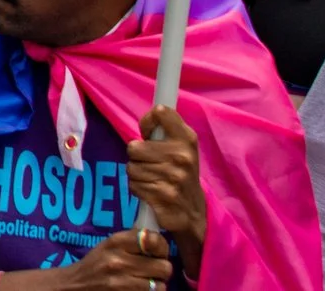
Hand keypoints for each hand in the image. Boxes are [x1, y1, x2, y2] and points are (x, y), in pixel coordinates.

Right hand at [62, 229, 171, 287]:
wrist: (77, 284)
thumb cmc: (97, 263)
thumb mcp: (110, 245)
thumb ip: (132, 241)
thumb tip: (159, 240)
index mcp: (116, 241)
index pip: (155, 240)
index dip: (161, 247)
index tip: (156, 252)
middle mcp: (119, 260)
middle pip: (164, 266)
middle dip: (161, 270)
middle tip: (153, 270)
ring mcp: (121, 281)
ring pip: (161, 285)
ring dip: (157, 285)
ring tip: (146, 281)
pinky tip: (139, 288)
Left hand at [127, 105, 204, 242]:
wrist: (193, 212)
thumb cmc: (180, 174)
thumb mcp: (181, 148)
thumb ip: (166, 130)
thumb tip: (153, 112)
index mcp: (187, 139)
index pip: (161, 112)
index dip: (148, 122)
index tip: (151, 134)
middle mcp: (182, 156)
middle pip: (134, 147)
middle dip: (138, 157)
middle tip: (152, 165)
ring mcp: (173, 177)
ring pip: (131, 168)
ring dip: (138, 175)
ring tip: (153, 180)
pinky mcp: (163, 195)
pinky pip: (133, 185)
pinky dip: (138, 189)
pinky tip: (152, 192)